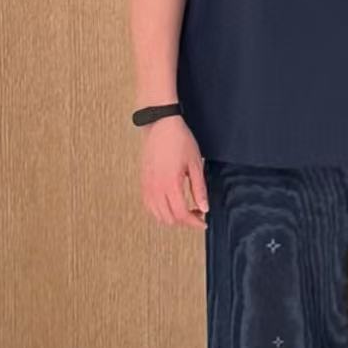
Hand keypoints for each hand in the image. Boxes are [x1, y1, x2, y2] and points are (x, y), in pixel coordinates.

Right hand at [139, 115, 207, 229]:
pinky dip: (160, 211)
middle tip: (198, 213)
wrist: (161, 125)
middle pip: (169, 218)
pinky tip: (171, 204)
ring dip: (172, 217)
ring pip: (157, 214)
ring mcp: (147, 185)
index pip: (181, 214)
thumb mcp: (195, 165)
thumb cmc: (179, 140)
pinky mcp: (143, 181)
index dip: (194, 223)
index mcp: (170, 184)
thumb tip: (204, 208)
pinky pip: (149, 205)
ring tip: (186, 209)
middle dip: (185, 221)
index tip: (204, 222)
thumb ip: (199, 189)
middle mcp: (155, 187)